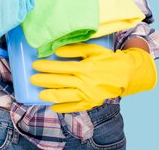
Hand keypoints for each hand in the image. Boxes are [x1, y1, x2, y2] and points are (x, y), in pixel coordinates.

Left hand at [30, 43, 156, 112]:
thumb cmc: (107, 59)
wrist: (125, 74)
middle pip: (60, 82)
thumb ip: (74, 49)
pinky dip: (63, 108)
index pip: (61, 68)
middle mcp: (85, 82)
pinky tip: (53, 106)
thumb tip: (57, 51)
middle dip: (44, 80)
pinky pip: (75, 107)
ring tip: (40, 94)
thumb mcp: (92, 50)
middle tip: (32, 79)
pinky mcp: (91, 102)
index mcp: (85, 68)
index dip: (46, 66)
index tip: (35, 65)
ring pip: (65, 96)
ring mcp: (88, 94)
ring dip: (50, 95)